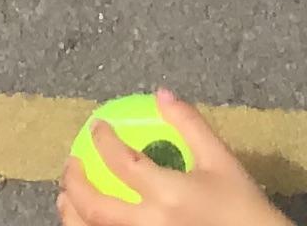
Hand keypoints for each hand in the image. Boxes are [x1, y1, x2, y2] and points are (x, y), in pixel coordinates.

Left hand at [57, 94, 288, 225]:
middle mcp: (149, 224)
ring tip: (67, 193)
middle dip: (75, 182)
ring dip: (72, 213)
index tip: (98, 127)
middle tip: (71, 163)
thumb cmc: (239, 204)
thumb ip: (189, 124)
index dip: (104, 141)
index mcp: (168, 193)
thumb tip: (161, 93)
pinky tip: (86, 218)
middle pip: (95, 207)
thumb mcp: (220, 159)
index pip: (122, 162)